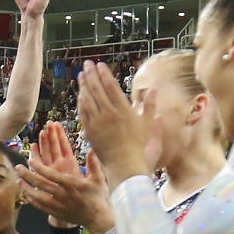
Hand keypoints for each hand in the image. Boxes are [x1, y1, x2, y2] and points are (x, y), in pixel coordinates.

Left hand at [15, 123, 114, 233]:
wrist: (97, 218)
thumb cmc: (98, 196)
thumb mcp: (98, 179)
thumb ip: (94, 164)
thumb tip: (92, 149)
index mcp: (72, 185)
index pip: (52, 175)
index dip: (40, 167)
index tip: (30, 160)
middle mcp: (63, 195)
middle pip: (41, 184)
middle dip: (28, 175)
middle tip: (18, 167)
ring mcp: (58, 205)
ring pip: (38, 196)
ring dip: (27, 188)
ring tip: (18, 180)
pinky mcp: (56, 213)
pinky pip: (41, 207)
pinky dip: (32, 200)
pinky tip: (27, 194)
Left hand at [78, 61, 158, 188]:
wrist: (127, 169)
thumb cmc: (142, 149)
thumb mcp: (149, 126)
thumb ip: (150, 106)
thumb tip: (153, 89)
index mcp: (124, 111)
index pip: (111, 87)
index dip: (104, 74)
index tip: (99, 65)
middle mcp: (109, 115)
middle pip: (97, 89)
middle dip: (91, 75)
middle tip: (87, 64)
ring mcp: (98, 124)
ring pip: (88, 100)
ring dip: (84, 86)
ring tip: (81, 75)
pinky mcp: (90, 133)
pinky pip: (83, 113)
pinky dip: (81, 102)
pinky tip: (80, 96)